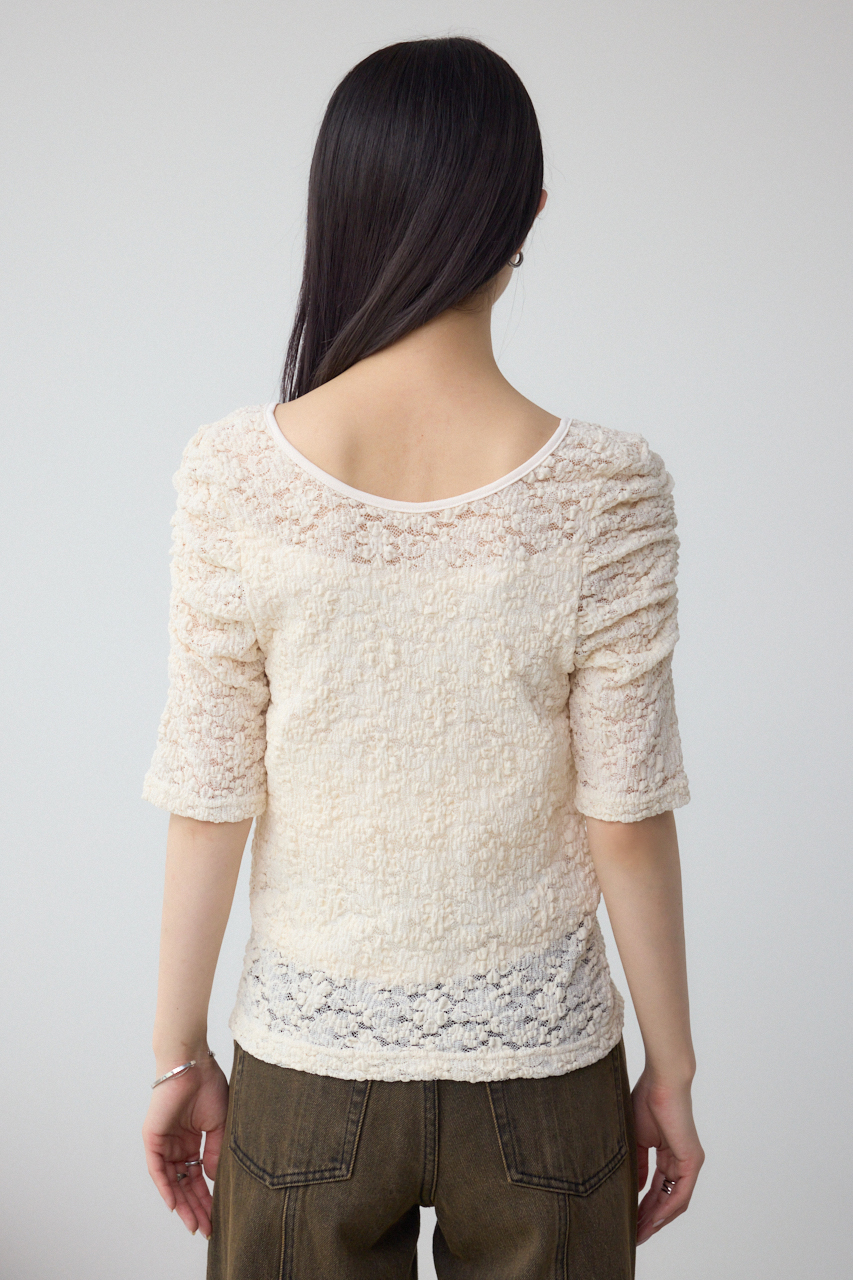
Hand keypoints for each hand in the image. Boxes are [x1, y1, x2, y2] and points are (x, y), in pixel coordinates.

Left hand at [142, 1055, 228, 1238]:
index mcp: (193, 1141)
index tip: (217, 1216)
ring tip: (194, 1223)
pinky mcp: (152, 1138)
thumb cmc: (209, 1086)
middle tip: (206, 1229)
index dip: (207, 1197)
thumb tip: (212, 1179)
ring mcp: (164, 1142)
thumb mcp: (221, 1124)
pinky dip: (165, 1187)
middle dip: (196, 1207)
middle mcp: (177, 1145)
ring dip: (181, 1203)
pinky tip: (174, 1204)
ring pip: (171, 1181)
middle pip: (185, 1183)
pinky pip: (157, 1169)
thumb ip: (216, 1152)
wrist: (193, 1063)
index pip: (198, 1176)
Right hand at [632, 1069, 703, 1244]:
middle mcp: (681, 1161)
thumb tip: (637, 1187)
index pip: (656, 1188)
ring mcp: (688, 1163)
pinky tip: (652, 1221)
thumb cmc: (647, 1099)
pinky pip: (681, 1194)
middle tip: (633, 1235)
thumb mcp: (636, 1138)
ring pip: (675, 1201)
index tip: (628, 1220)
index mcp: (668, 1154)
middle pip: (665, 1198)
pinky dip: (667, 1209)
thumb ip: (638, 1165)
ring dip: (657, 1219)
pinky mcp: (692, 1161)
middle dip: (649, 1218)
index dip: (642, 1205)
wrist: (662, 1081)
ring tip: (639, 1233)